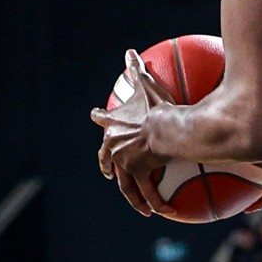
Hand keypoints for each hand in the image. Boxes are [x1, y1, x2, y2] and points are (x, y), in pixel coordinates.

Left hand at [89, 50, 175, 216]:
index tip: (96, 115)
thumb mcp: (146, 85)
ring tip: (138, 204)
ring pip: (124, 183)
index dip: (100, 118)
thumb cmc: (157, 107)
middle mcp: (114, 145)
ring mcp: (124, 162)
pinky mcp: (137, 173)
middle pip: (106, 156)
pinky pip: (146, 191)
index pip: (103, 119)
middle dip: (106, 163)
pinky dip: (153, 201)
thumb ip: (137, 69)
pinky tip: (161, 210)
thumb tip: (129, 51)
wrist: (165, 128)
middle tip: (108, 171)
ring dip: (130, 193)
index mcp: (115, 125)